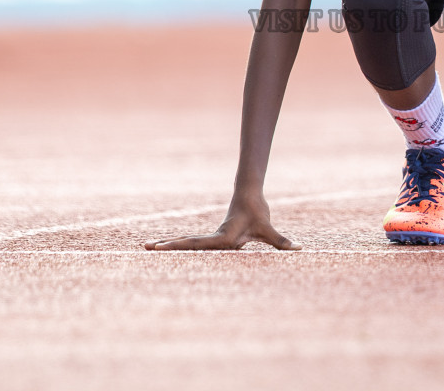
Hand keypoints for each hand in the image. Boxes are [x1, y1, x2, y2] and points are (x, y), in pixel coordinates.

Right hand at [146, 194, 300, 251]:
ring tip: (149, 247)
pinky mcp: (214, 238)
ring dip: (170, 246)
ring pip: (187, 242)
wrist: (250, 194)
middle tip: (146, 247)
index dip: (180, 246)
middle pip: (187, 243)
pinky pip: (193, 244)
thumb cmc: (258, 212)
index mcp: (223, 238)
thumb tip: (297, 249)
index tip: (164, 246)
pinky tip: (169, 249)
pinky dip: (180, 247)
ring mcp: (211, 237)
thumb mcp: (268, 229)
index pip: (198, 244)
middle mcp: (214, 238)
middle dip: (168, 247)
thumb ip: (281, 241)